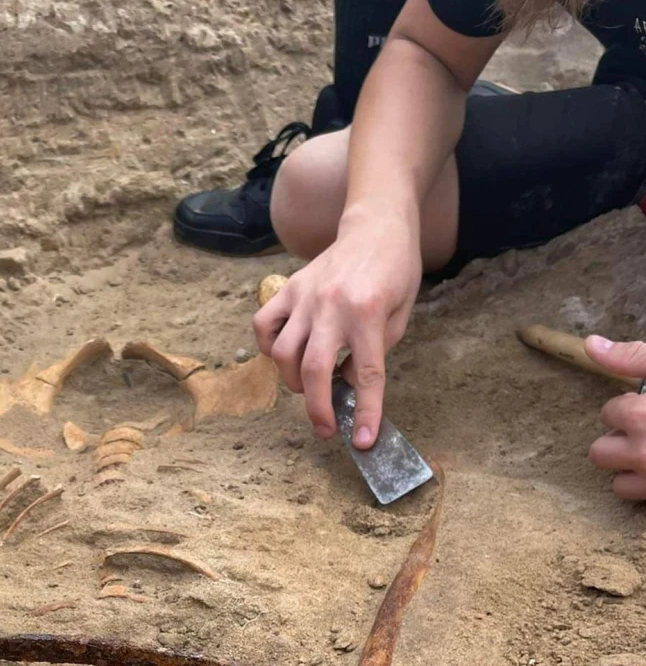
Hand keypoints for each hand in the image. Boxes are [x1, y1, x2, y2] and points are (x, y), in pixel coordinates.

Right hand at [253, 209, 421, 447]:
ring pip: (282, 353)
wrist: (376, 225)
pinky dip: (268, 347)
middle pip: (314, 370)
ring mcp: (305, 296)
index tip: (362, 441)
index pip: (367, 374)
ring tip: (309, 386)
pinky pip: (264, 326)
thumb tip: (349, 386)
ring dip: (293, 381)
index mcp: (368, 312)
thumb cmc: (395, 271)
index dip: (365, 412)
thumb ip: (376, 352)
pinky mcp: (288, 289)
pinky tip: (285, 353)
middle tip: (325, 428)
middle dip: (317, 409)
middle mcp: (332, 305)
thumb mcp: (401, 314)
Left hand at [585, 336, 645, 500]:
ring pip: (617, 484)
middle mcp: (644, 452)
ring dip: (630, 470)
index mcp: (642, 416)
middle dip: (620, 442)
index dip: (627, 408)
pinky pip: (638, 501)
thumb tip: (591, 345)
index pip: (609, 414)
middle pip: (599, 453)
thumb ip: (632, 357)